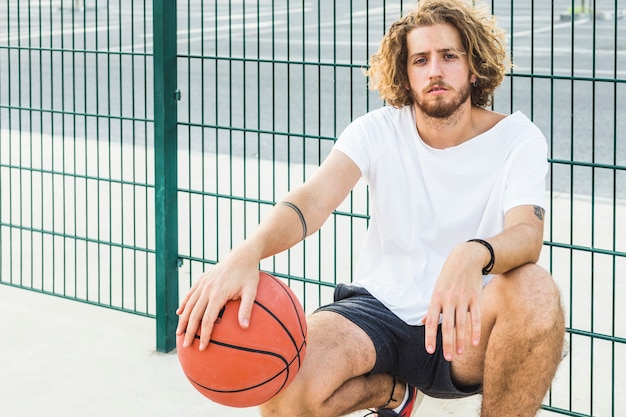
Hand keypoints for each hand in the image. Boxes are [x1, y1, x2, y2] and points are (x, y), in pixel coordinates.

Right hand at [176, 255, 259, 350]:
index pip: (208, 319)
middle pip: (194, 315)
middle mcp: (207, 289)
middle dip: (189, 332)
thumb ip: (246, 308)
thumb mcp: (251, 291)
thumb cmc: (248, 274)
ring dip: (183, 320)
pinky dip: (184, 304)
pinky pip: (190, 294)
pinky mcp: (201, 279)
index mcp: (218, 294)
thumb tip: (245, 327)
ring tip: (179, 333)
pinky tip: (180, 313)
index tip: (202, 348)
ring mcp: (202, 283)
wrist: (241, 256)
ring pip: (189, 305)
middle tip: (186, 346)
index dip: (204, 335)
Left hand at [422, 243, 483, 360]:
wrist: (466, 259)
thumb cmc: (448, 278)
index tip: (430, 351)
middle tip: (448, 358)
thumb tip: (424, 323)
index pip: (431, 321)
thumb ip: (432, 308)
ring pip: (462, 324)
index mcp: (436, 298)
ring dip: (461, 341)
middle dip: (447, 343)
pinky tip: (474, 343)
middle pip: (448, 326)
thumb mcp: (436, 290)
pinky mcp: (476, 298)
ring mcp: (464, 299)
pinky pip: (476, 318)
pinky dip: (475, 331)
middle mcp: (449, 299)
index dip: (430, 337)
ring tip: (460, 354)